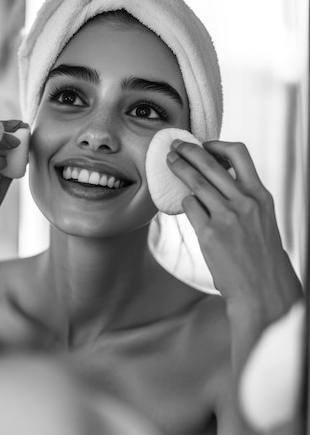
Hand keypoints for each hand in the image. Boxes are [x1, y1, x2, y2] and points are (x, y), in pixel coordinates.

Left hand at [166, 140, 301, 327]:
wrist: (263, 289)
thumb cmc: (262, 256)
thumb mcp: (263, 219)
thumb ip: (245, 198)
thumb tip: (219, 181)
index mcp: (260, 195)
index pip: (239, 154)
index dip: (218, 144)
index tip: (205, 145)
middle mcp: (244, 202)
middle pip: (209, 164)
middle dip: (188, 150)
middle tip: (175, 145)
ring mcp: (226, 217)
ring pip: (195, 182)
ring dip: (179, 168)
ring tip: (170, 162)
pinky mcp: (209, 234)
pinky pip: (190, 207)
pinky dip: (186, 202)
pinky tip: (186, 203)